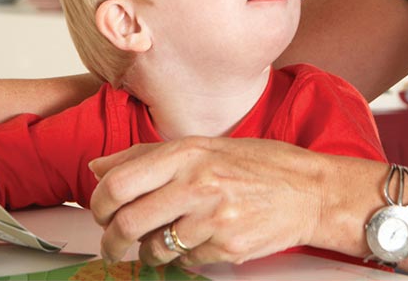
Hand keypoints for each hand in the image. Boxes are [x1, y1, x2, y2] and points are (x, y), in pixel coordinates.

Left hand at [89, 137, 326, 266]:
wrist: (309, 189)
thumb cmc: (259, 164)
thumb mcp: (206, 146)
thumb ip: (149, 156)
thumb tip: (99, 167)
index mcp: (188, 152)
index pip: (119, 182)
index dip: (99, 203)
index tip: (103, 211)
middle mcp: (197, 182)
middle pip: (127, 221)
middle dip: (112, 239)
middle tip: (115, 241)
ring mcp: (212, 216)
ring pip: (153, 248)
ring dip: (149, 250)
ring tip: (164, 239)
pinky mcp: (225, 245)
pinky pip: (184, 261)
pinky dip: (183, 257)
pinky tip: (199, 240)